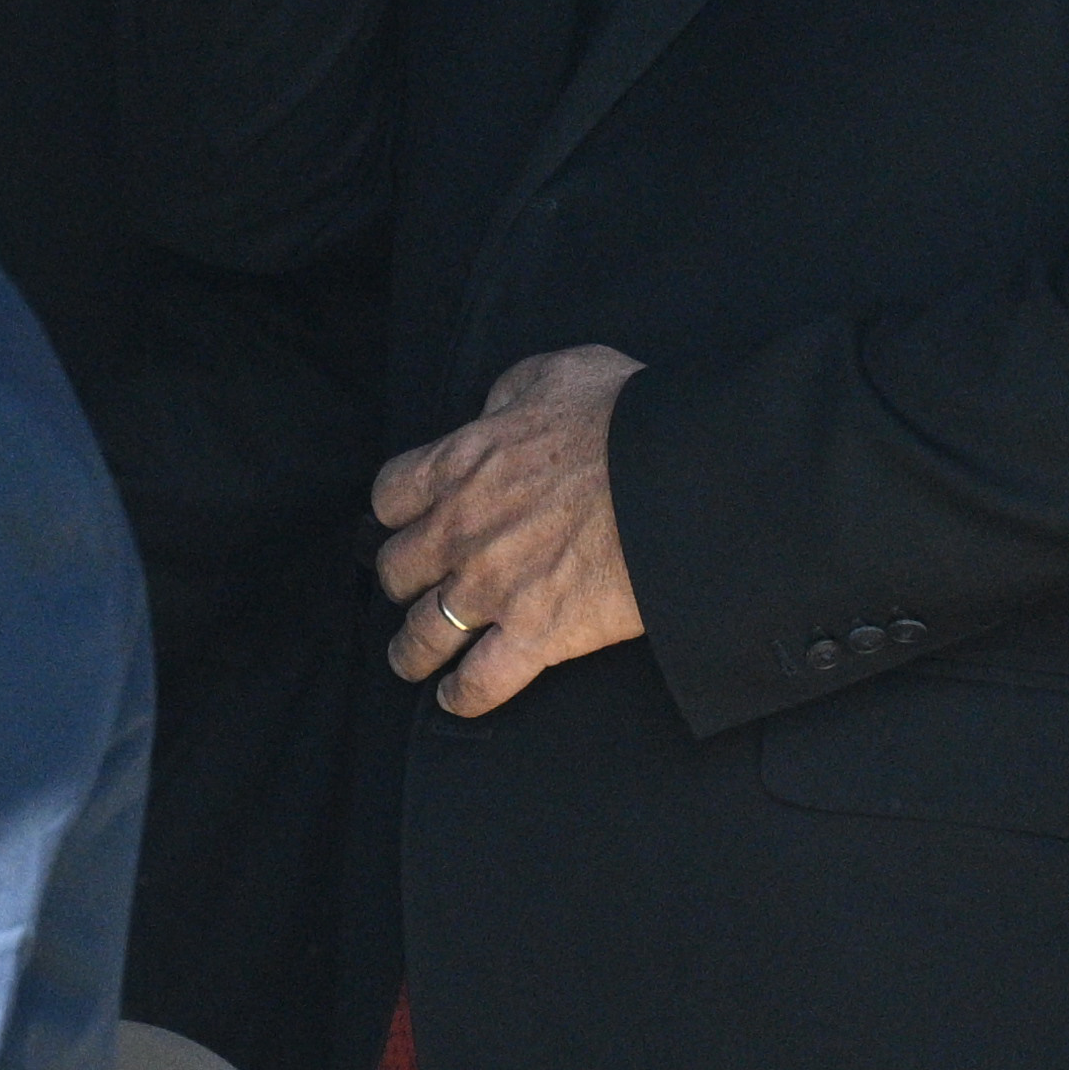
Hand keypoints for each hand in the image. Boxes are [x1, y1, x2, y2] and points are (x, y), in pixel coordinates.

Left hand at [369, 345, 646, 717]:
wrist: (676, 477)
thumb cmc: (625, 417)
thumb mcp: (558, 372)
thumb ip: (510, 395)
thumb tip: (494, 415)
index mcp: (462, 463)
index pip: (391, 495)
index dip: (398, 511)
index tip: (409, 520)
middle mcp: (462, 531)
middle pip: (397, 569)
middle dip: (403, 580)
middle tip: (416, 588)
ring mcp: (493, 588)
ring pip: (422, 634)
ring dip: (412, 649)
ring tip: (413, 660)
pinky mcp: (534, 636)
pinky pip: (477, 683)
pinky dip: (462, 696)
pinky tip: (455, 697)